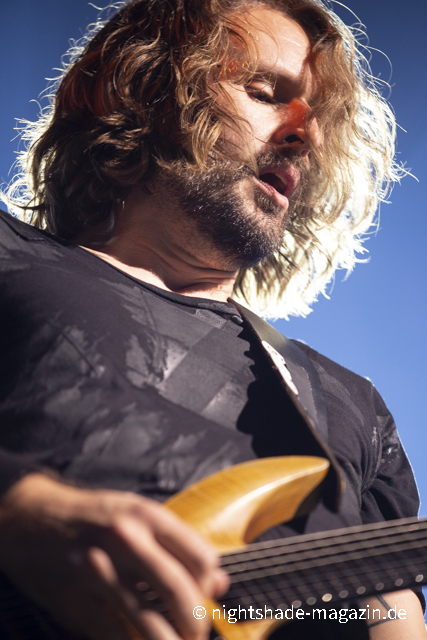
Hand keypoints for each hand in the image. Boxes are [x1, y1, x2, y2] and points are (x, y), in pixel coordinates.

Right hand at [0, 473, 227, 639]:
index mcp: (145, 516)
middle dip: (196, 621)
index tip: (208, 595)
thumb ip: (177, 544)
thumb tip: (220, 582)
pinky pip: (115, 636)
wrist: (32, 519)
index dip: (209, 583)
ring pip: (149, 621)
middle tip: (197, 632)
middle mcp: (123, 541)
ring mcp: (96, 572)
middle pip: (178, 590)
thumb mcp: (136, 515)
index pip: (199, 556)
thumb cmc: (93, 517)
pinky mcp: (74, 601)